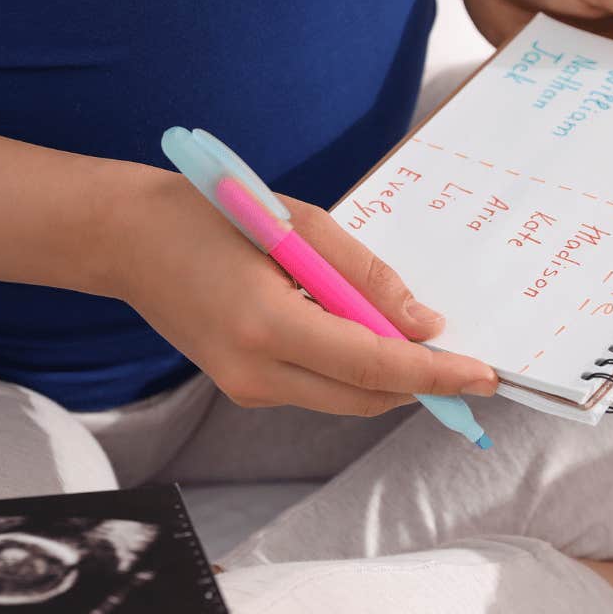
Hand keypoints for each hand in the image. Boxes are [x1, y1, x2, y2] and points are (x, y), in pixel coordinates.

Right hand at [106, 170, 499, 415]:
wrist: (128, 240)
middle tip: (465, 359)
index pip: (373, 364)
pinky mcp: (242, 389)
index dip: (435, 374)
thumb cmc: (209, 214)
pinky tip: (360, 333)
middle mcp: (256, 372)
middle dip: (421, 382)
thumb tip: (424, 324)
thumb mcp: (296, 225)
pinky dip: (352, 368)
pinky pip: (318, 389)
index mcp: (268, 324)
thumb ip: (364, 276)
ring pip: (345, 399)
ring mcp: (246, 388)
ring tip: (413, 337)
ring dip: (387, 374)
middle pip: (366, 396)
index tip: (484, 376)